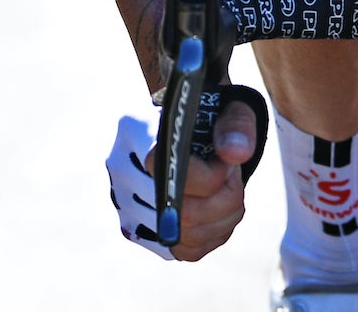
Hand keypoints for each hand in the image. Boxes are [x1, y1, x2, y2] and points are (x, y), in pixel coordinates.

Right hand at [105, 96, 263, 260]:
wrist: (186, 129)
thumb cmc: (209, 115)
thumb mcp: (230, 107)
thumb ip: (237, 125)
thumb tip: (236, 154)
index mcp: (135, 128)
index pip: (165, 168)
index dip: (210, 175)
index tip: (228, 163)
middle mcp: (120, 169)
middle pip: (182, 211)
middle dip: (225, 196)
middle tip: (233, 175)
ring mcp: (124, 204)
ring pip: (188, 235)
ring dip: (224, 217)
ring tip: (228, 189)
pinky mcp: (136, 231)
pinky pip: (185, 250)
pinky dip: (212, 234)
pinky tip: (219, 211)